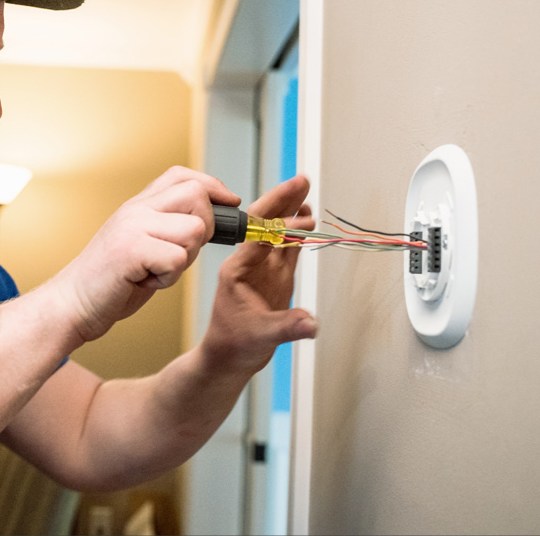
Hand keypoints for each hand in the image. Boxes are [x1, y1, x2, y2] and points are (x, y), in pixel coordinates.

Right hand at [54, 167, 239, 344]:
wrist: (71, 304)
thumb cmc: (112, 281)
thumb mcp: (143, 243)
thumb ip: (170, 227)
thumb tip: (214, 220)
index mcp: (139, 205)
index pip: (183, 176)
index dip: (213, 186)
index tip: (230, 202)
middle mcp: (135, 209)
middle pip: (196, 196)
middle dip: (205, 227)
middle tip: (182, 252)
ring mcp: (132, 227)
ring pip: (193, 230)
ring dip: (185, 259)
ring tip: (158, 270)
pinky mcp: (130, 250)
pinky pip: (177, 259)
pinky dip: (168, 278)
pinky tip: (147, 281)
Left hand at [202, 174, 317, 375]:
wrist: (228, 358)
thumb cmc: (232, 344)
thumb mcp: (260, 337)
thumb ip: (286, 327)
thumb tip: (310, 322)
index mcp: (238, 269)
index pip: (260, 234)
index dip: (280, 218)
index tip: (299, 206)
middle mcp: (249, 263)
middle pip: (267, 224)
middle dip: (283, 201)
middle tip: (301, 181)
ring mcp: (263, 269)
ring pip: (278, 233)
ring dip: (291, 213)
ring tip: (305, 193)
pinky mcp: (274, 277)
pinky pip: (286, 249)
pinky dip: (297, 233)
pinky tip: (306, 221)